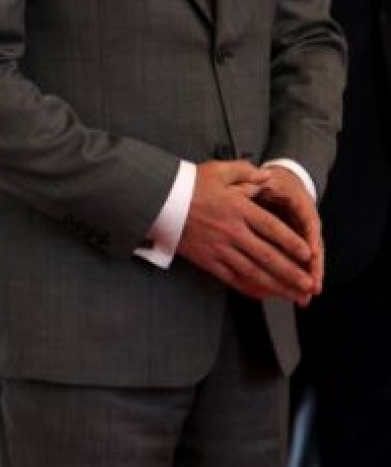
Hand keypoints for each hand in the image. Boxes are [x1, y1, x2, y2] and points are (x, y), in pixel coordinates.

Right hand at [177, 161, 316, 304]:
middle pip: (268, 256)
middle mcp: (232, 231)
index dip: (292, 243)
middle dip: (291, 273)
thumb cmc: (189, 183)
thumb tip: (268, 175)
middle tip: (309, 285)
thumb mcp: (219, 170)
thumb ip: (246, 172)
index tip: (308, 255)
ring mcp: (219, 248)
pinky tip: (263, 295)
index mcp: (239, 208)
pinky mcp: (207, 260)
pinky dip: (249, 288)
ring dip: (276, 286)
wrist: (159, 200)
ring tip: (294, 296)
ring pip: (253, 272)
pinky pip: (232, 278)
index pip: (272, 229)